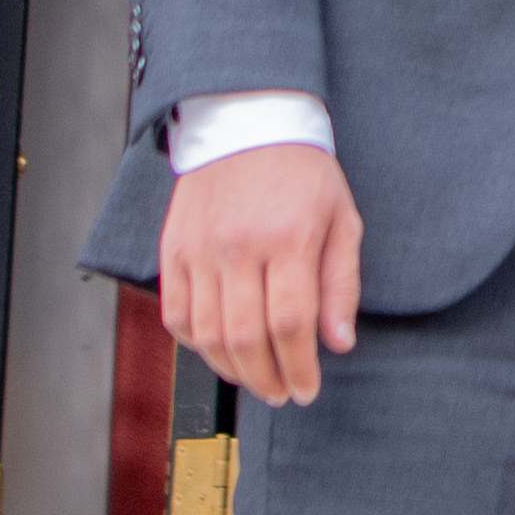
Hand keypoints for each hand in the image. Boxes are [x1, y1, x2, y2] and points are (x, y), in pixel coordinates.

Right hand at [160, 145, 363, 409]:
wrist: (248, 121)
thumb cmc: (303, 172)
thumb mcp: (342, 218)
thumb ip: (341, 283)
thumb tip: (339, 343)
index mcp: (289, 238)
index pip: (291, 324)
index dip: (299, 367)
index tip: (307, 389)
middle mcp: (239, 246)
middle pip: (246, 337)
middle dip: (266, 378)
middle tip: (281, 394)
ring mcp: (200, 249)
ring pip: (207, 333)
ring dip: (231, 370)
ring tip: (254, 379)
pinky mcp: (173, 249)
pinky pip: (176, 313)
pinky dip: (195, 343)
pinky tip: (218, 351)